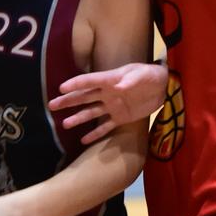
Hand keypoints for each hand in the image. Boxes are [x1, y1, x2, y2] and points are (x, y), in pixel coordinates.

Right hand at [48, 62, 168, 144]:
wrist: (163, 87)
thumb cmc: (151, 75)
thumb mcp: (143, 74)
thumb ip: (131, 80)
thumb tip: (118, 87)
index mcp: (110, 79)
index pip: (89, 81)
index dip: (76, 84)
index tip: (61, 88)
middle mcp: (107, 93)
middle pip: (84, 97)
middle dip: (68, 101)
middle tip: (52, 105)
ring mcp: (112, 106)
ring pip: (91, 112)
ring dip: (78, 118)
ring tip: (64, 124)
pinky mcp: (121, 118)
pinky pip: (106, 127)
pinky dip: (95, 134)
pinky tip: (84, 141)